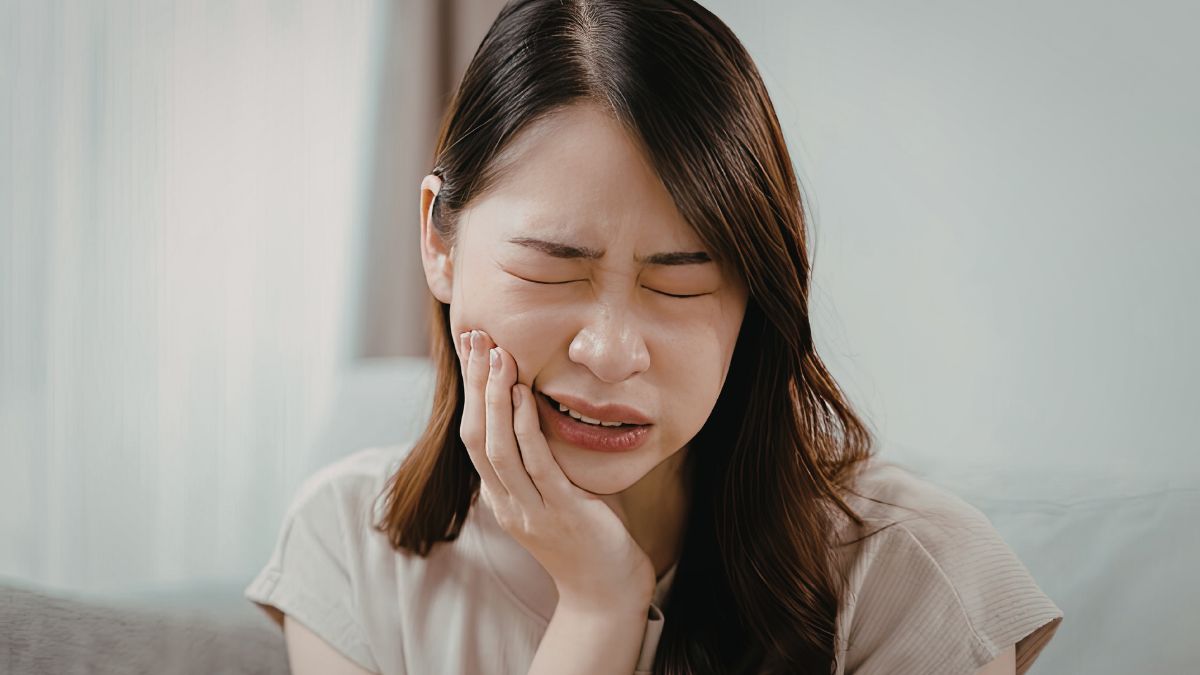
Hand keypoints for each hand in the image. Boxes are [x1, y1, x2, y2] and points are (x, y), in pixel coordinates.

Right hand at [457, 329, 656, 612]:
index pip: (473, 436)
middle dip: (475, 384)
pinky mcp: (562, 514)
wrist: (606, 595)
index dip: (471, 391)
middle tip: (475, 338)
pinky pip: (536, 465)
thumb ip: (542, 461)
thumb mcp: (555, 495)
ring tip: (497, 355)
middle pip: (475, 436)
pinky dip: (526, 428)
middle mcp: (507, 504)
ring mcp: (530, 512)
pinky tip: (525, 397)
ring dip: (495, 398)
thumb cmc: (587, 540)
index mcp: (501, 498)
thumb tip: (541, 412)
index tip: (473, 350)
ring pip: (497, 448)